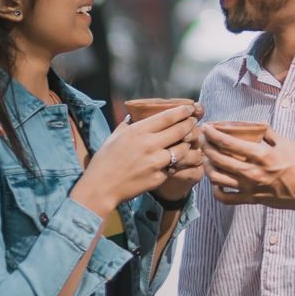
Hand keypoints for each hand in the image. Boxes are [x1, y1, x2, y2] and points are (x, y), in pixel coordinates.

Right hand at [75, 103, 199, 216]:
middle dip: (190, 125)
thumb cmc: (105, 160)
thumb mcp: (115, 136)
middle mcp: (150, 144)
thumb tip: (134, 114)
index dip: (183, 111)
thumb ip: (128, 124)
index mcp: (139, 131)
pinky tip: (173, 161)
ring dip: (186, 144)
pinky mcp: (159, 177)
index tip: (189, 108)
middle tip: (193, 122)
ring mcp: (156, 162)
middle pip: (180, 130)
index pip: (169, 117)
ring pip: (182, 149)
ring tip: (185, 142)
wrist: (101, 187)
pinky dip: (175, 163)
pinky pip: (173, 167)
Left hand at [199, 123, 294, 212]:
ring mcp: (249, 188)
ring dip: (208, 166)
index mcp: (261, 155)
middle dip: (206, 146)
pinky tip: (215, 181)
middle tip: (202, 138)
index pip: (229, 143)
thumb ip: (267, 132)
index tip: (207, 127)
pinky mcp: (250, 200)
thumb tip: (252, 124)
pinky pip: (225, 198)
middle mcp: (252, 172)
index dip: (214, 133)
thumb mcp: (286, 142)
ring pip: (217, 179)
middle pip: (218, 159)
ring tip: (207, 157)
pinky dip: (216, 190)